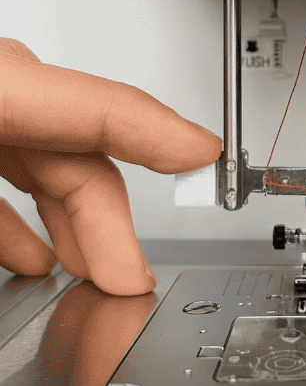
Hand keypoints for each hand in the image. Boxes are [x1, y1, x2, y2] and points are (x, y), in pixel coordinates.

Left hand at [0, 39, 222, 294]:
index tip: (205, 158)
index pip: (100, 109)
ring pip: (47, 161)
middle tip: (130, 274)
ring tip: (98, 268)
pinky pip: (6, 173)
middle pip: (80, 149)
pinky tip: (33, 254)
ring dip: (78, 220)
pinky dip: (25, 216)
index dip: (166, 136)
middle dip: (113, 221)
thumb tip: (33, 276)